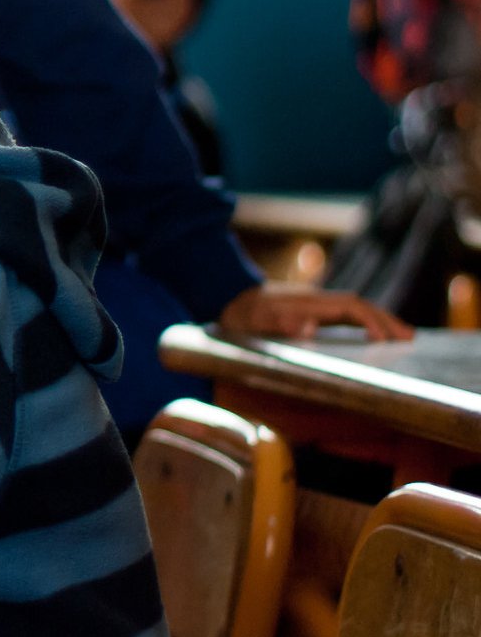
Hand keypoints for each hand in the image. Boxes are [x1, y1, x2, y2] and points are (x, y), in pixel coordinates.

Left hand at [217, 283, 411, 341]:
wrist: (225, 298)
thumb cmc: (239, 315)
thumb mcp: (252, 322)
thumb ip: (278, 323)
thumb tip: (309, 328)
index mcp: (307, 303)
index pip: (348, 307)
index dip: (369, 320)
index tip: (384, 338)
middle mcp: (316, 301)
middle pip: (359, 305)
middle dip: (385, 319)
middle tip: (410, 338)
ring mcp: (315, 304)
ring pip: (355, 308)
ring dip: (380, 320)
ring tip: (404, 336)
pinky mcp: (312, 311)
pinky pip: (345, 314)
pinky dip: (365, 322)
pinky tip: (375, 334)